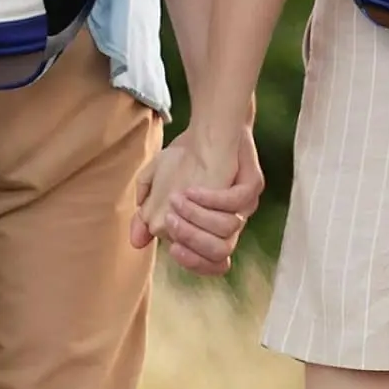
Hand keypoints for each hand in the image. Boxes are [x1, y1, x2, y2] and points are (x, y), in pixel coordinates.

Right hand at [130, 125, 261, 276]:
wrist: (209, 125)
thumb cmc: (185, 158)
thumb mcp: (157, 185)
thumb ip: (146, 214)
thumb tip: (136, 242)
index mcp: (213, 229)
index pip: (212, 263)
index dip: (194, 263)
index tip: (172, 250)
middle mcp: (231, 221)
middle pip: (220, 251)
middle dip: (192, 240)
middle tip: (170, 221)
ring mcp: (245, 204)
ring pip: (228, 228)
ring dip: (198, 217)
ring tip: (177, 199)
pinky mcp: (252, 184)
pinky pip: (236, 201)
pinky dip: (211, 198)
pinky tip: (192, 189)